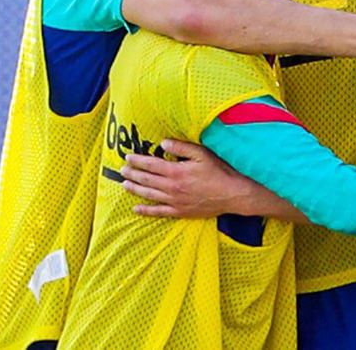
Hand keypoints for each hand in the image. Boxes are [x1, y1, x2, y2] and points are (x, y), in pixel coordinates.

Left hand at [121, 139, 247, 217]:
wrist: (232, 194)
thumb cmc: (219, 172)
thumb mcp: (202, 154)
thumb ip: (181, 147)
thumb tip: (162, 143)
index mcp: (176, 172)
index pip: (151, 165)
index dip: (138, 161)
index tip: (128, 157)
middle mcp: (172, 188)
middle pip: (147, 180)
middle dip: (133, 174)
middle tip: (122, 170)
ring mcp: (175, 201)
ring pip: (149, 195)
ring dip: (135, 189)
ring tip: (124, 184)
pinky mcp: (180, 212)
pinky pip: (159, 212)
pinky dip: (146, 211)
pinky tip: (136, 209)